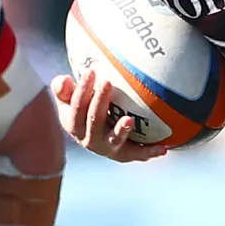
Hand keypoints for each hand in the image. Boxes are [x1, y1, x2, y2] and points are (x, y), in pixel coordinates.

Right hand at [53, 69, 167, 162]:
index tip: (91, 71)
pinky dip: (149, 152)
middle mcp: (88, 138)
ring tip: (128, 120)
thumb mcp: (69, 99)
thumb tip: (64, 80)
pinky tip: (162, 149)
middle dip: (99, 102)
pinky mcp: (124, 154)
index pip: (76, 106)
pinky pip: (137, 153)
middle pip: (93, 120)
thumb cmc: (83, 110)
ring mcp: (107, 147)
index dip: (82, 90)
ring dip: (120, 130)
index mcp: (73, 123)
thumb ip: (62, 88)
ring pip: (113, 139)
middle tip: (107, 83)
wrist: (95, 138)